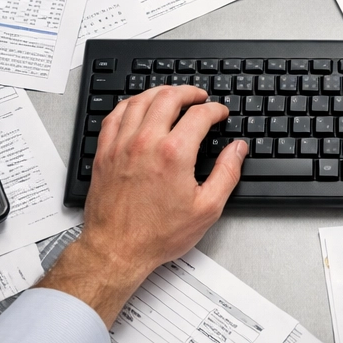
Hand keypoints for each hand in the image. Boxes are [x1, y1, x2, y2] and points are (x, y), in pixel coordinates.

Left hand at [40, 86, 245, 324]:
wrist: (117, 250)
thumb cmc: (157, 234)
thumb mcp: (206, 209)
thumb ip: (227, 173)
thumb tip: (237, 149)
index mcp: (174, 153)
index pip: (199, 114)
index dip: (215, 109)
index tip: (220, 113)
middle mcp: (146, 142)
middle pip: (169, 97)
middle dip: (189, 92)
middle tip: (199, 97)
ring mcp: (122, 145)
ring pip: (141, 100)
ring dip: (161, 92)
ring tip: (172, 95)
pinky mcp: (105, 152)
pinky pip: (116, 115)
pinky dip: (130, 104)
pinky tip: (138, 107)